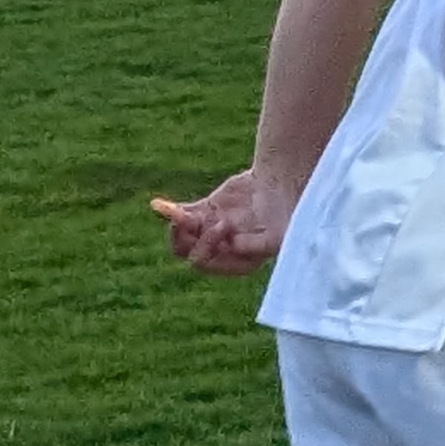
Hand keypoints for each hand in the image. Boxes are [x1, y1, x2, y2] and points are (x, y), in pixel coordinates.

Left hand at [148, 166, 293, 274]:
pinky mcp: (206, 210)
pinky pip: (181, 215)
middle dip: (189, 240)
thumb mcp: (278, 234)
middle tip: (193, 220)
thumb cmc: (286, 211)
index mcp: (238, 260)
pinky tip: (158, 205)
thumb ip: (256, 246)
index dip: (208, 248)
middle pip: (190, 254)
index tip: (223, 225)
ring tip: (178, 214)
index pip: (208, 264)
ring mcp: (211, 229)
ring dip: (177, 227)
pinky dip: (168, 210)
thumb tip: (232, 245)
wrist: (283, 182)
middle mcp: (222, 249)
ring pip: (181, 239)